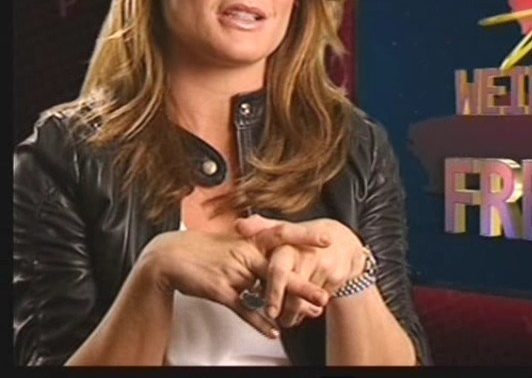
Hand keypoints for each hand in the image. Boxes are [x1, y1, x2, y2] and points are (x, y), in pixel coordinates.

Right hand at [137, 229, 329, 337]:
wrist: (169, 257)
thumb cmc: (202, 250)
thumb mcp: (231, 245)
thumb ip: (253, 251)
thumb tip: (274, 258)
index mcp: (249, 241)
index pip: (282, 235)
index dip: (305, 237)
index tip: (327, 240)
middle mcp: (244, 253)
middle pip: (281, 267)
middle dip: (304, 282)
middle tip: (326, 292)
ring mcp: (233, 272)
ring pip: (266, 289)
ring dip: (288, 303)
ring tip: (310, 313)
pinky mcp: (221, 289)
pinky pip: (244, 308)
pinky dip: (259, 321)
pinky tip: (273, 331)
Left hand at [235, 215, 369, 325]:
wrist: (344, 241)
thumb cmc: (307, 237)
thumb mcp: (285, 230)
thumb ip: (261, 229)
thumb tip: (238, 225)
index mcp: (290, 245)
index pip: (279, 270)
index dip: (274, 292)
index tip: (269, 312)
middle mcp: (308, 255)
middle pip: (294, 289)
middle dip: (286, 309)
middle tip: (274, 317)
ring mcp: (324, 267)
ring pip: (305, 300)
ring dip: (294, 313)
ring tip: (286, 319)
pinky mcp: (337, 277)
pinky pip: (319, 302)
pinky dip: (310, 309)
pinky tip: (306, 308)